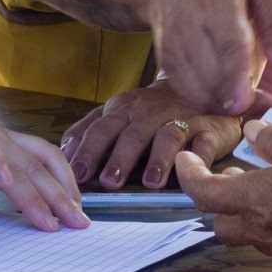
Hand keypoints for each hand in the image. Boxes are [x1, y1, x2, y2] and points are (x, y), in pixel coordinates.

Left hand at [60, 80, 266, 189]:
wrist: (201, 88)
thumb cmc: (153, 111)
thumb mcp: (118, 113)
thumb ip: (91, 129)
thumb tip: (63, 149)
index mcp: (123, 110)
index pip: (101, 129)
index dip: (89, 150)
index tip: (76, 173)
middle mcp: (150, 113)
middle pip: (132, 134)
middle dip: (120, 157)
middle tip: (109, 181)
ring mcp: (181, 119)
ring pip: (168, 136)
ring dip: (159, 159)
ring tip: (151, 182)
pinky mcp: (208, 130)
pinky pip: (204, 143)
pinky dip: (198, 156)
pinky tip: (191, 169)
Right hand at [139, 0, 271, 115]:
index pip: (228, 43)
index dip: (235, 76)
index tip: (243, 103)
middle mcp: (190, 22)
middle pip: (210, 74)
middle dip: (237, 100)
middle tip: (264, 102)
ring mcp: (172, 41)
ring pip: (195, 87)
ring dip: (222, 104)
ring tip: (246, 98)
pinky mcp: (164, 57)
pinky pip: (184, 89)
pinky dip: (205, 100)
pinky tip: (224, 96)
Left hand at [175, 118, 271, 271]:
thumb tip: (253, 131)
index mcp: (252, 198)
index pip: (201, 190)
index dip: (188, 174)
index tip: (186, 160)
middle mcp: (258, 228)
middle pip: (220, 219)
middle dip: (219, 199)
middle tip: (233, 176)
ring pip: (249, 233)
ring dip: (250, 211)